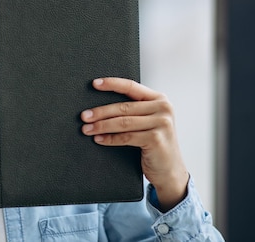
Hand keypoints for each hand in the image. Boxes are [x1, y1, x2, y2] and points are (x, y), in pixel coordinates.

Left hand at [80, 77, 188, 210]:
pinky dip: (109, 138)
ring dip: (101, 126)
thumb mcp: (148, 121)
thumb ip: (134, 110)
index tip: (94, 84)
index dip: (112, 84)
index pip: (131, 87)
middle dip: (100, 112)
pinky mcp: (156, 139)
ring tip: (87, 128)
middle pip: (124, 107)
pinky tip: (98, 139)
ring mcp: (161, 123)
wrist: (170, 170)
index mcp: (159, 99)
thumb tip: (100, 106)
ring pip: (123, 122)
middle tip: (84, 116)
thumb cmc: (155, 143)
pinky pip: (126, 137)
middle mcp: (163, 108)